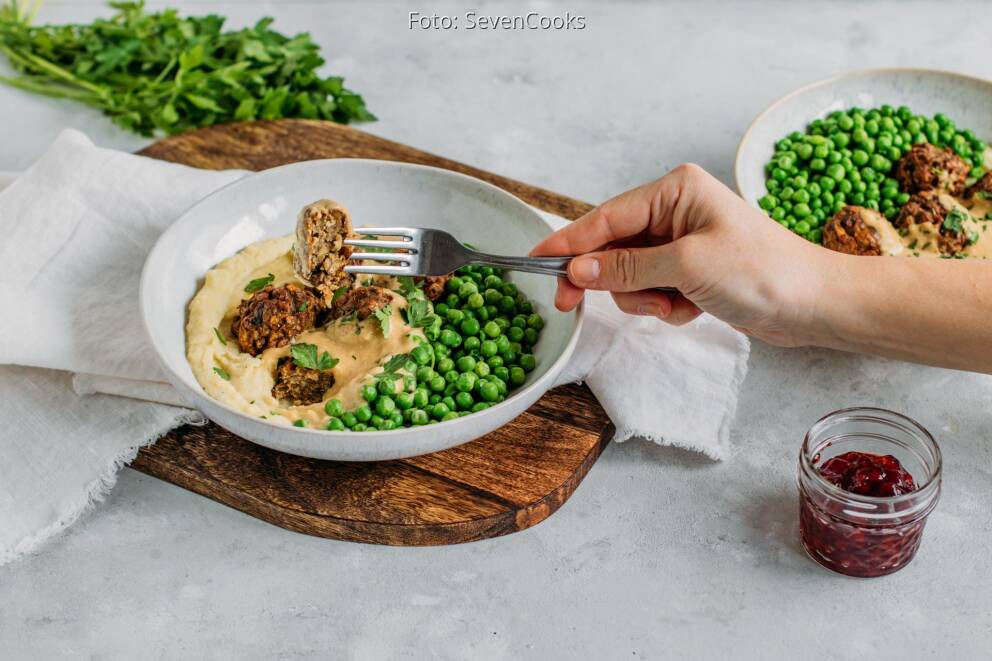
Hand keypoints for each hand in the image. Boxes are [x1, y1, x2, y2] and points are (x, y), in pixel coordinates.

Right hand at [530, 164, 832, 345]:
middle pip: (611, 246)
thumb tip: (577, 268)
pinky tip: (689, 309)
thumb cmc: (764, 272)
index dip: (568, 242)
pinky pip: (651, 289)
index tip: (535, 260)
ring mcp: (681, 242)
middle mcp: (674, 210)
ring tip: (674, 307)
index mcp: (675, 190)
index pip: (605, 217)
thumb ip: (627, 267)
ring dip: (642, 298)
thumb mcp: (687, 266)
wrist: (815, 305)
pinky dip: (663, 306)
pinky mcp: (689, 271)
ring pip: (628, 274)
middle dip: (610, 279)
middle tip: (572, 303)